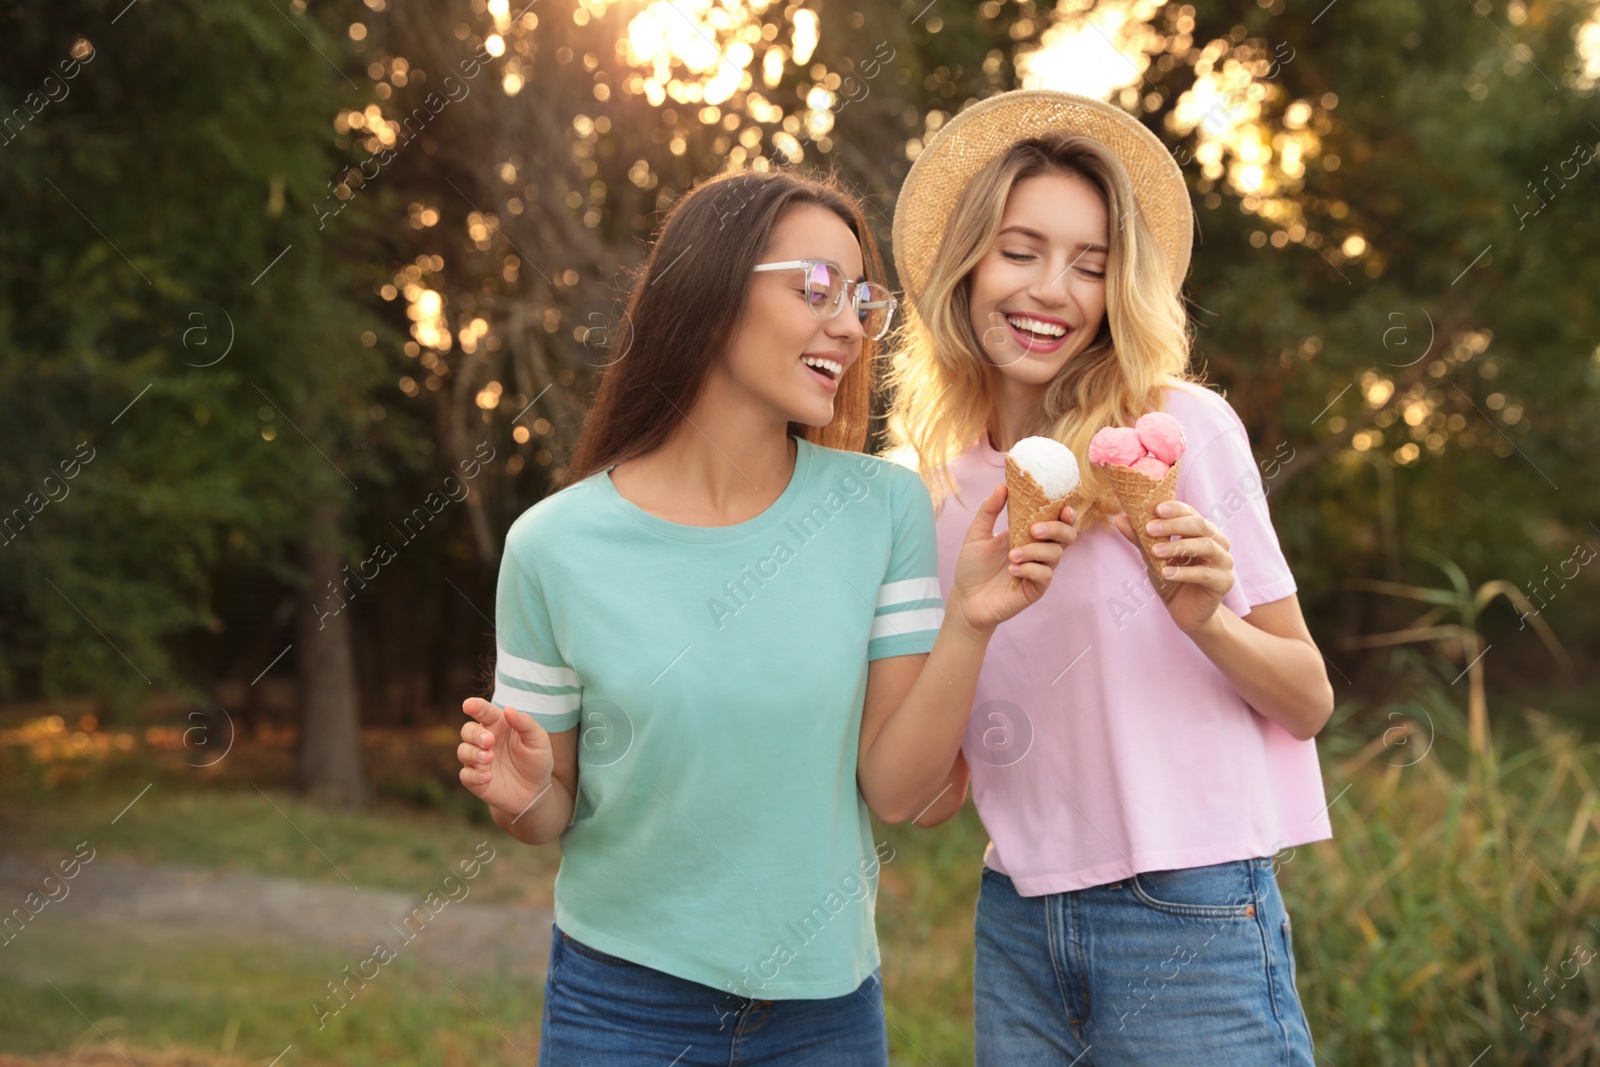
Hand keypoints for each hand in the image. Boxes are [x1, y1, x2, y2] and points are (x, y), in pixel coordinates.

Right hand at [457, 697, 553, 817]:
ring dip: (473, 753)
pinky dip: (473, 775)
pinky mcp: (475, 780)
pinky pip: (465, 776)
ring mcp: (478, 761)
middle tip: (489, 741)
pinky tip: (487, 777)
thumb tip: (509, 709)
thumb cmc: (536, 760)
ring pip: (463, 751)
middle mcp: (485, 741)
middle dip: (475, 734)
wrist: (536, 791)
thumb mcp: (538, 740)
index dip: (475, 706)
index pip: (484, 712)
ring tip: (489, 757)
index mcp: (499, 725)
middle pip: (467, 730)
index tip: (468, 705)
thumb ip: (525, 724)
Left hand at [951, 483, 1076, 632]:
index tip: (1063, 507)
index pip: (1057, 520)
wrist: (965, 598)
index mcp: (1029, 534)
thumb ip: (988, 511)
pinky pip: (1045, 575)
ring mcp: (1039, 570)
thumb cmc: (972, 567)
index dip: (1066, 512)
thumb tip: (1002, 486)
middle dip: (1056, 528)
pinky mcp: (1036, 589)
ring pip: (1056, 554)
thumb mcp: (977, 535)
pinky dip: (1030, 569)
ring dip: (1035, 551)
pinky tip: (1012, 570)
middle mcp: (1039, 551)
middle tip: (1033, 529)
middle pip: (1067, 536)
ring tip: (1012, 555)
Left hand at [1112, 500, 1233, 634]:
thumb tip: (1119, 519)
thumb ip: (1139, 538)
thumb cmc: (1171, 578)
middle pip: (1200, 525)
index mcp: (1203, 531)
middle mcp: (1218, 542)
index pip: (1191, 512)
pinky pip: (1204, 574)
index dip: (1175, 509)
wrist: (1185, 611)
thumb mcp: (1152, 556)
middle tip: (1150, 528)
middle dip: (1174, 525)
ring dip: (1178, 546)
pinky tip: (1165, 573)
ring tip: (1155, 551)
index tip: (1155, 509)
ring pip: (1206, 546)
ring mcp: (1224, 562)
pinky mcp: (1224, 582)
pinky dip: (1183, 572)